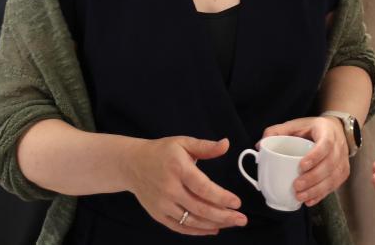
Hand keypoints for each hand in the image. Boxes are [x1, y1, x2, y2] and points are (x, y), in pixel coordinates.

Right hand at [125, 136, 247, 235]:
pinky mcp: (158, 214)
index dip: (221, 197)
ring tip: (231, 223)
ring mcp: (163, 204)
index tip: (237, 203)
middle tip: (241, 219)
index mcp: (178, 169)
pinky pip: (180, 227)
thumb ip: (206, 147)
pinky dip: (197, 231)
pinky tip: (212, 229)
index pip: (203, 188)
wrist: (132, 164)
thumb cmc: (161, 152)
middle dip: (224, 216)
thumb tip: (226, 144)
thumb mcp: (183, 143)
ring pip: (192, 220)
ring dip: (214, 224)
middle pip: (200, 208)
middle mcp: (170, 189)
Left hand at [262, 116, 349, 206]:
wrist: (335, 129)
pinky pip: (334, 186)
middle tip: (296, 186)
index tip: (301, 166)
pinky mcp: (343, 172)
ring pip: (333, 178)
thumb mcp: (296, 124)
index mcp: (327, 132)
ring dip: (316, 190)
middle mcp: (338, 147)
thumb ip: (277, 131)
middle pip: (329, 165)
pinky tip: (309, 201)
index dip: (315, 157)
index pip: (325, 145)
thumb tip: (260, 145)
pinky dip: (321, 195)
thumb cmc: (312, 128)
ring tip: (300, 196)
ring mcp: (343, 161)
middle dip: (313, 178)